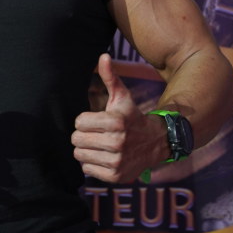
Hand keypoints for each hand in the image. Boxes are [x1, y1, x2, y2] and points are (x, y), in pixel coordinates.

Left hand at [71, 54, 166, 182]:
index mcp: (116, 122)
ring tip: (100, 145)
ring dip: (87, 150)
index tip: (97, 120)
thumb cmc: (132, 117)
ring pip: (79, 155)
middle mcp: (117, 143)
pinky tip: (104, 156)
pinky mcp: (115, 176)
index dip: (85, 120)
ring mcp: (117, 161)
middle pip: (76, 139)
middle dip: (83, 135)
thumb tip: (103, 56)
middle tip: (97, 134)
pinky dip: (92, 163)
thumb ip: (110, 77)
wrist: (156, 143)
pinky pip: (87, 169)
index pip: (79, 122)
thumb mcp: (122, 97)